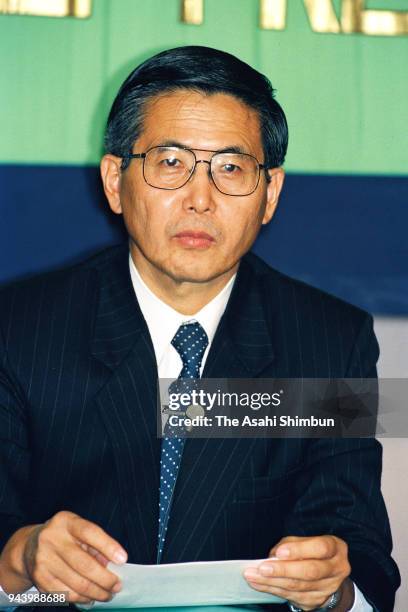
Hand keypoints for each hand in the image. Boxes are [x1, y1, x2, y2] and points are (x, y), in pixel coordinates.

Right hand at [0, 511, 127, 603]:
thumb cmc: (63, 537)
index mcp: (66, 521)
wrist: (29, 546)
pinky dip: (81, 599)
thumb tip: (112, 565)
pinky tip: (90, 598)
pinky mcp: (39, 578)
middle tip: (117, 586)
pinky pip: (65, 593)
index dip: (108, 546)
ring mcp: (43, 559)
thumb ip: (95, 544)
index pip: (90, 532)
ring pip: (76, 583)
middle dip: (104, 579)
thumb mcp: (77, 530)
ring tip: (107, 594)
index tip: (123, 559)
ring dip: (95, 593)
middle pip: (83, 564)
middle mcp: (52, 539)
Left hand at [244, 535, 352, 610]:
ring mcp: (328, 588)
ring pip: (299, 587)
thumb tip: (274, 556)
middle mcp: (336, 569)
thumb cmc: (312, 551)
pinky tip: (260, 584)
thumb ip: (292, 544)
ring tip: (254, 576)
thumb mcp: (305, 540)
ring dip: (273, 582)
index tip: (280, 552)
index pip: (320, 548)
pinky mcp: (317, 601)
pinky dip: (274, 590)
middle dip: (283, 570)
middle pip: (310, 572)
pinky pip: (293, 597)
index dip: (299, 550)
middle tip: (262, 568)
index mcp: (335, 548)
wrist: (328, 573)